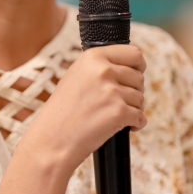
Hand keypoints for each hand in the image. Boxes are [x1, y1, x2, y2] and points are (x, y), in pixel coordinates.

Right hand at [24, 45, 146, 174]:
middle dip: (133, 92)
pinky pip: (140, 116)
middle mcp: (103, 70)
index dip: (138, 66)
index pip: (133, 53)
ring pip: (140, 98)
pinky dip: (136, 124)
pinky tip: (123, 127)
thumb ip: (99, 67)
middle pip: (139, 78)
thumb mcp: (76, 76)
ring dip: (133, 109)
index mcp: (93, 57)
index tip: (136, 74)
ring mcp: (111, 91)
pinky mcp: (119, 112)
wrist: (51, 140)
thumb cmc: (62, 112)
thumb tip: (128, 67)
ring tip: (113, 116)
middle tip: (118, 103)